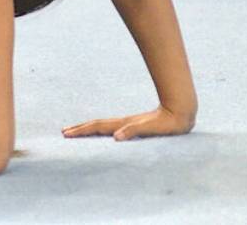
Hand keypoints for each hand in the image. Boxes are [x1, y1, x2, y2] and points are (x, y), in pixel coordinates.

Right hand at [62, 105, 194, 141]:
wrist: (182, 110)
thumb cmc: (170, 122)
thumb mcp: (153, 128)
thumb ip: (135, 130)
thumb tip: (116, 137)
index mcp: (124, 124)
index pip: (98, 127)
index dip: (82, 130)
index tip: (67, 134)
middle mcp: (124, 123)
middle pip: (97, 125)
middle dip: (80, 128)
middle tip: (64, 132)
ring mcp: (128, 123)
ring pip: (103, 125)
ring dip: (89, 128)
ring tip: (77, 130)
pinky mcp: (135, 125)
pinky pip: (112, 128)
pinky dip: (102, 130)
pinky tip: (103, 133)